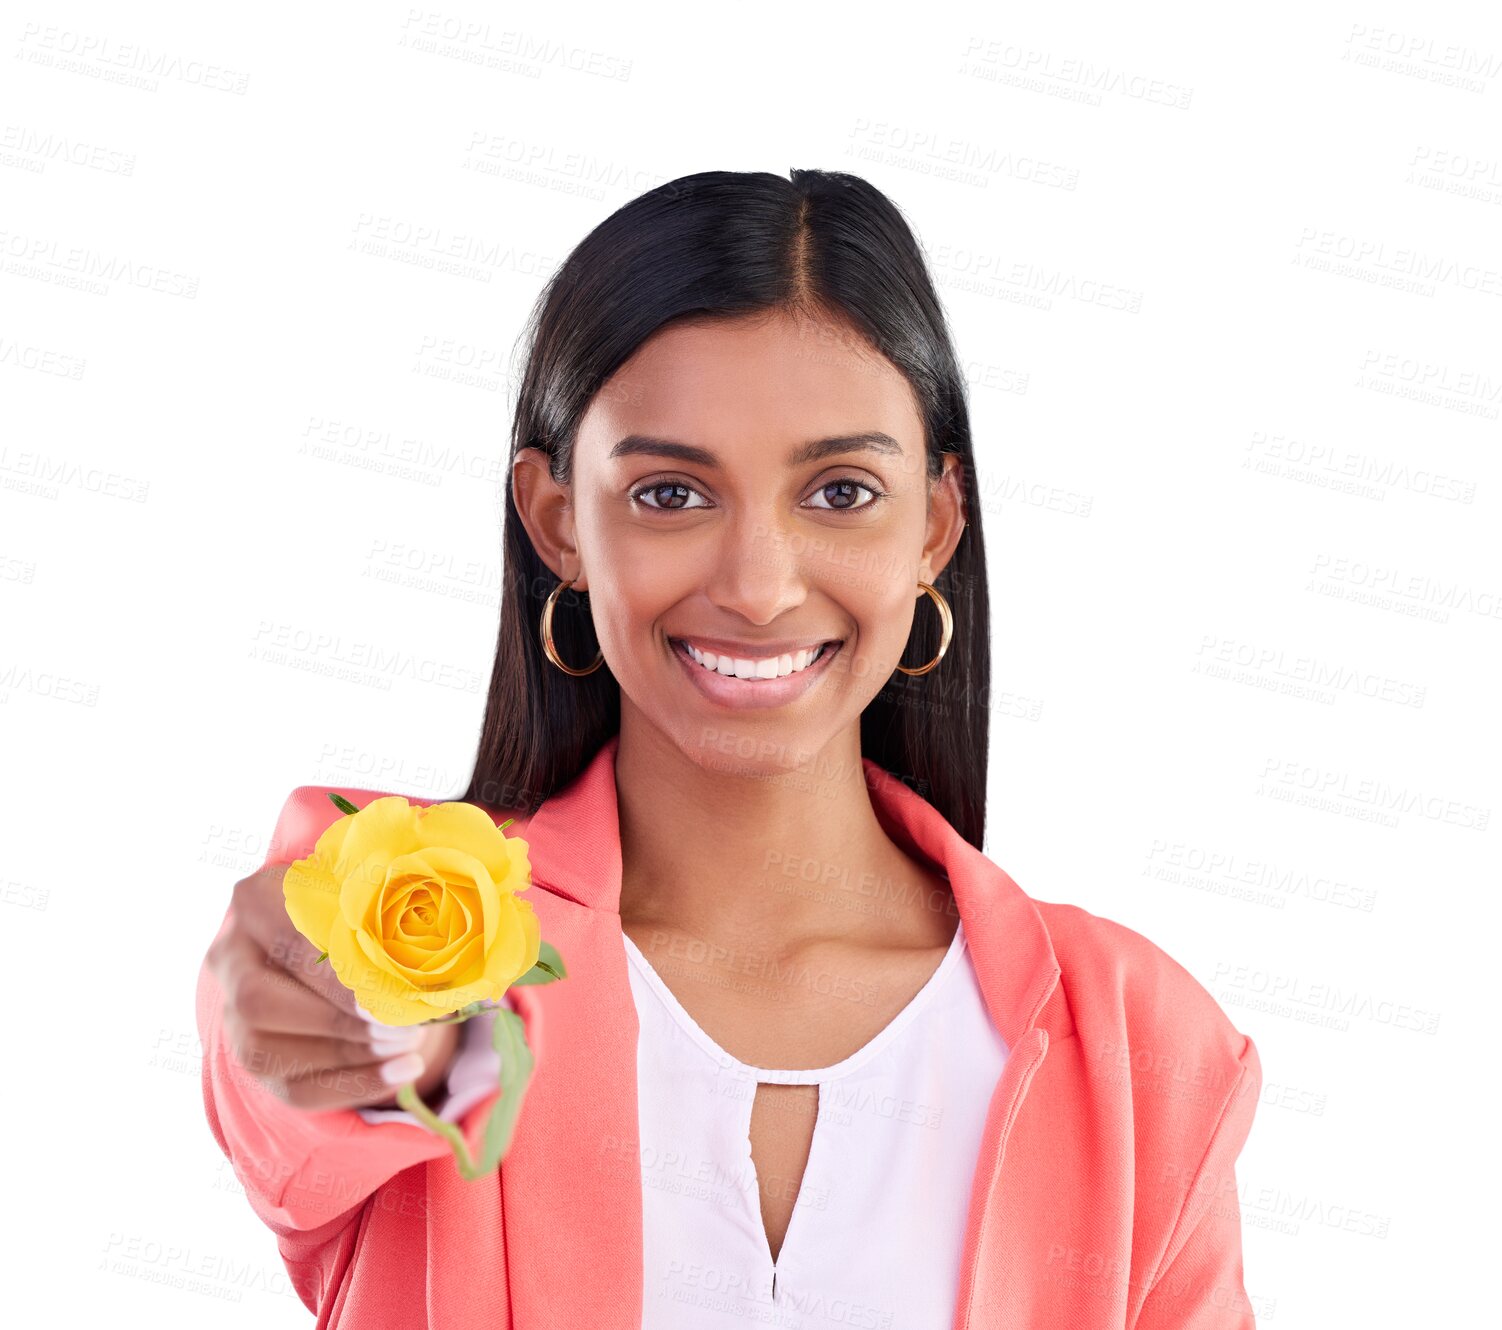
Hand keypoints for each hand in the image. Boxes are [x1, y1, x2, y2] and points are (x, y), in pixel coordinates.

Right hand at [206, 862, 460, 1111]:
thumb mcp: (377, 888)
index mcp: (256, 899)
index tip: (390, 991)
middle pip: (260, 1001)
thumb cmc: (366, 906)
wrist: (336, 941)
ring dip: (348, 1056)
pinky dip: (352, 1086)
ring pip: (268, 1049)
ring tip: (411, 1048)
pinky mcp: (253, 1059)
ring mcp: (233, 1013)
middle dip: (338, 1020)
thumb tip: (473, 930)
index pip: (284, 940)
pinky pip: (292, 1088)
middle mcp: (230, 956)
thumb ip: (403, 899)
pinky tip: (402, 1073)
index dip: (333, 974)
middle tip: (403, 1027)